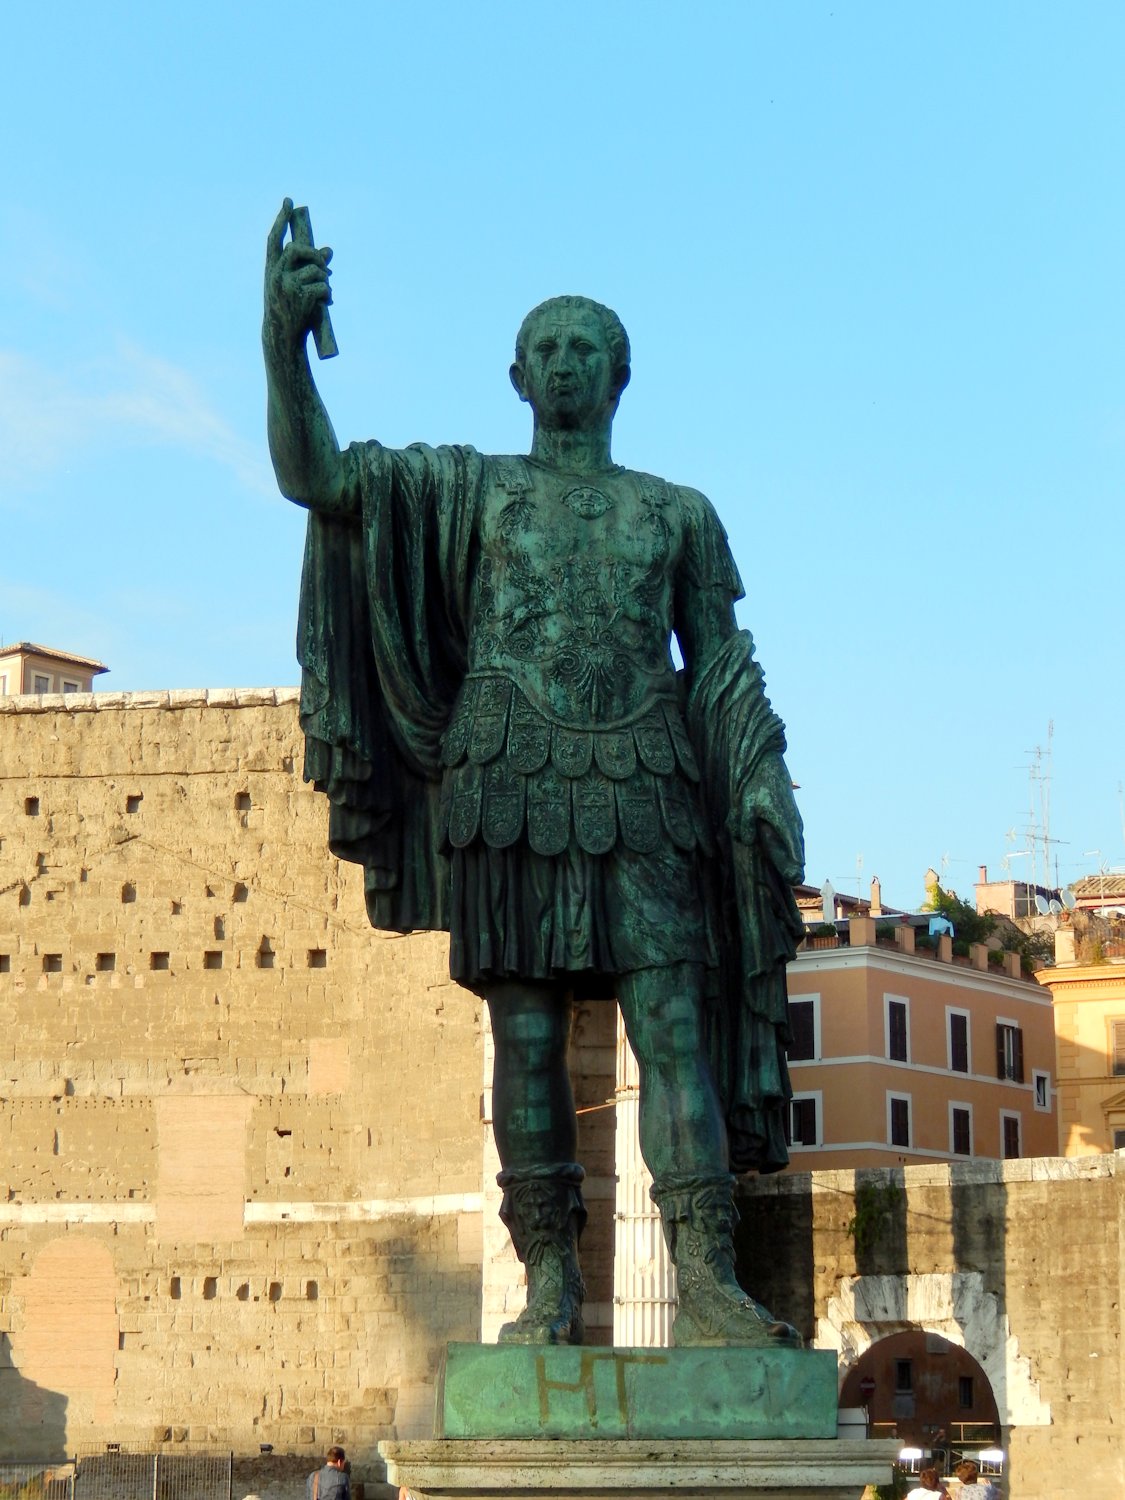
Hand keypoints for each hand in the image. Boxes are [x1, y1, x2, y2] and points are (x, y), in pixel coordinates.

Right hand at [263, 197, 332, 352]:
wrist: (283, 337)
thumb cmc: (289, 310)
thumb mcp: (293, 286)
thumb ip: (308, 267)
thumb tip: (329, 249)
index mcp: (270, 269)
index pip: (274, 239)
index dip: (281, 219)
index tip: (289, 201)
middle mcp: (275, 274)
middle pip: (297, 249)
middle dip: (313, 254)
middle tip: (323, 264)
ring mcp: (287, 286)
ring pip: (316, 270)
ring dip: (325, 280)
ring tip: (325, 292)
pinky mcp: (301, 297)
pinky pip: (323, 286)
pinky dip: (329, 294)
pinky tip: (328, 303)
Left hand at [734, 753, 804, 883]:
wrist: (767, 764)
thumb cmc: (756, 785)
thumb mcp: (745, 805)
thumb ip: (744, 825)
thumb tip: (746, 841)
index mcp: (785, 823)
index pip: (793, 849)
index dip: (794, 864)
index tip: (796, 878)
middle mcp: (794, 823)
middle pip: (798, 849)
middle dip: (795, 865)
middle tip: (795, 880)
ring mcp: (795, 819)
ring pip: (798, 842)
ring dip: (795, 855)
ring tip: (793, 871)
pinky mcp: (792, 815)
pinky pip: (796, 835)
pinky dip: (794, 845)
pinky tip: (789, 852)